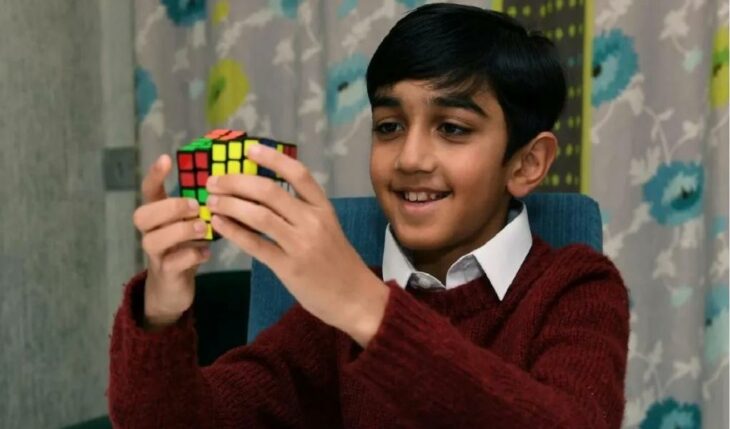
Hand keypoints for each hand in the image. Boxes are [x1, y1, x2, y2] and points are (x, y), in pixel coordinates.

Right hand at [132, 154, 210, 329]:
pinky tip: (206, 252)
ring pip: (154, 239)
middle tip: (196, 206)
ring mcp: (156, 254)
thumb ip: (200, 207)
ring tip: (204, 228)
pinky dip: (192, 256)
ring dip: (181, 230)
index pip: (148, 191)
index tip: (166, 158)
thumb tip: (227, 183)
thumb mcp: (191, 224)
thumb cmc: (185, 248)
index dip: (154, 175)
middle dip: (170, 208)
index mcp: (158, 216)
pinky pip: (173, 263)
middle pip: (142, 215)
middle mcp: (151, 233)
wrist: (172, 289)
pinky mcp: (166, 273)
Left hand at [206, 145, 388, 345]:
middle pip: (270, 191)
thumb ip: (302, 211)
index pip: (298, 174)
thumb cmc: (338, 262)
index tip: (248, 150)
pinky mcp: (289, 268)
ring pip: (259, 215)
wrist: (356, 298)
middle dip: (237, 182)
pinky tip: (219, 224)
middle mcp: (313, 221)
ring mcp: (301, 244)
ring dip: (230, 204)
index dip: (272, 158)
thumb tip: (264, 194)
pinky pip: (256, 245)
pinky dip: (233, 232)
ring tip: (212, 201)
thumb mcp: (328, 228)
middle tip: (215, 180)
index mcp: (323, 208)